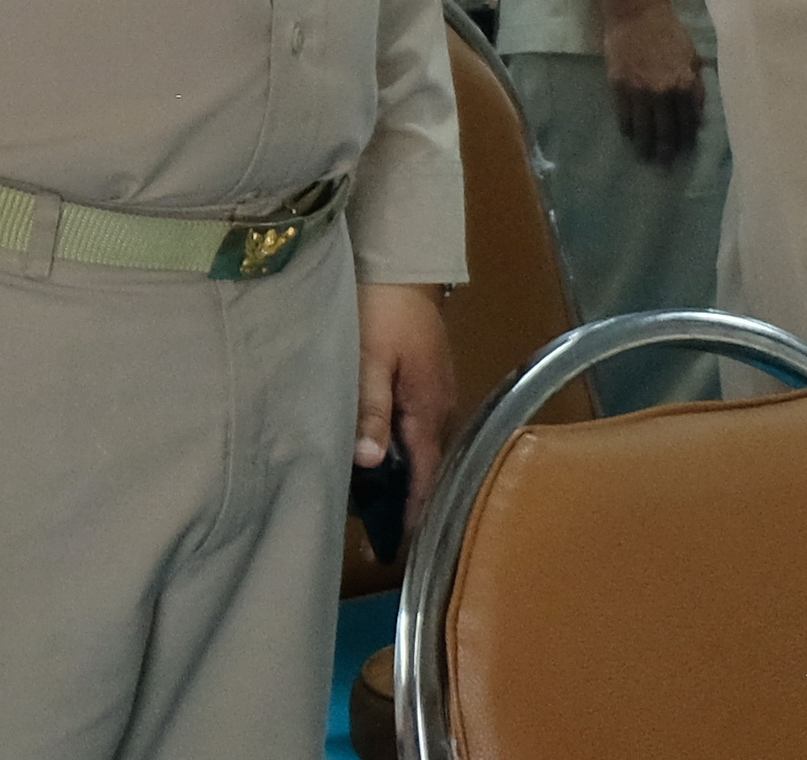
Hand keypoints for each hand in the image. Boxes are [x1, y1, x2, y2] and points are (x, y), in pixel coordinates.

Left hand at [357, 283, 458, 539]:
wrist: (397, 262)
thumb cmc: (380, 307)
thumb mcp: (368, 359)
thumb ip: (369, 409)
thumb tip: (369, 462)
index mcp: (429, 408)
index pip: (425, 472)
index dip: (413, 509)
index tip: (399, 545)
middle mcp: (438, 406)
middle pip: (424, 464)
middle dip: (405, 499)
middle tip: (377, 533)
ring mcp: (431, 392)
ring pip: (417, 445)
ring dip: (399, 473)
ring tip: (372, 504)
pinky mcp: (420, 378)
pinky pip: (411, 425)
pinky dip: (396, 446)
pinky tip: (375, 455)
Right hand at [600, 0, 705, 164]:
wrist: (636, 9)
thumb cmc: (668, 28)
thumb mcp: (692, 55)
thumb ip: (695, 83)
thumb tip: (696, 109)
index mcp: (686, 83)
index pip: (689, 120)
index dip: (687, 138)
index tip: (685, 152)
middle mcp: (665, 91)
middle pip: (667, 129)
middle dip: (667, 149)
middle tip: (665, 165)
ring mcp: (640, 89)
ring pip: (645, 125)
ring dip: (646, 144)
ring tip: (645, 157)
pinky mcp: (619, 83)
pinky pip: (624, 113)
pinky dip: (627, 128)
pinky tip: (629, 136)